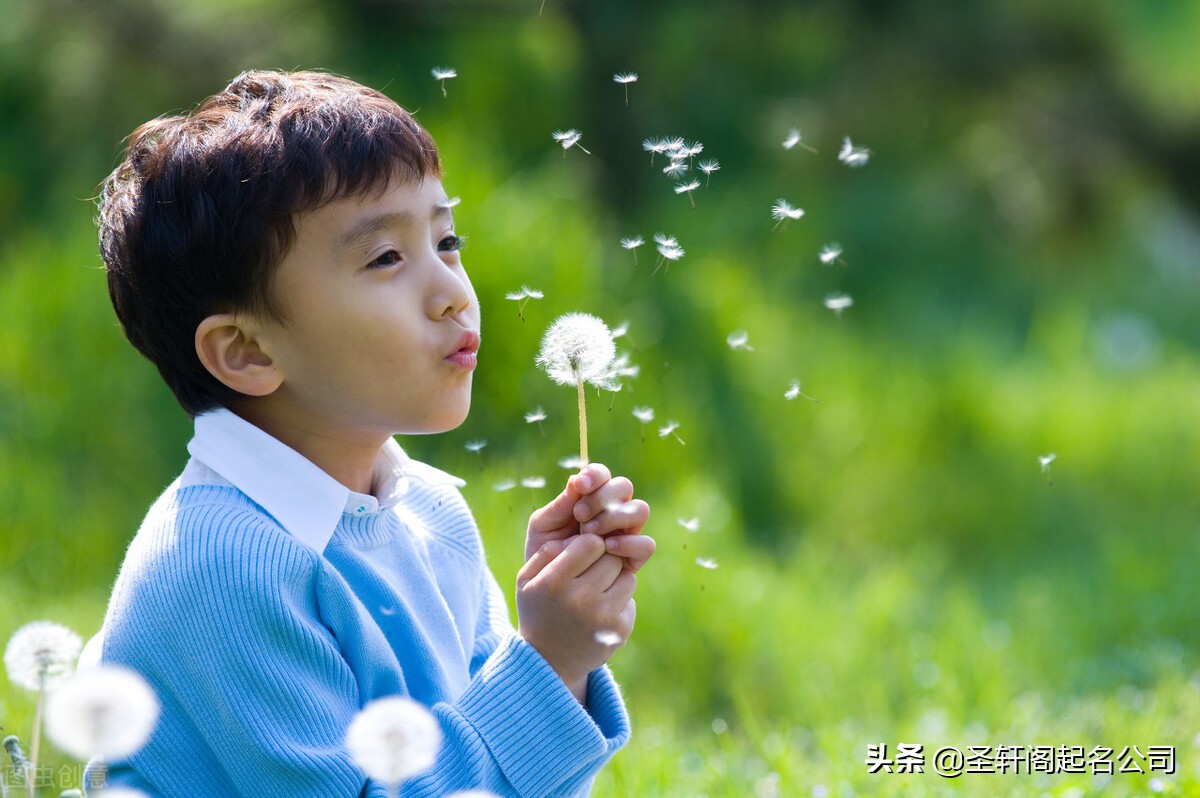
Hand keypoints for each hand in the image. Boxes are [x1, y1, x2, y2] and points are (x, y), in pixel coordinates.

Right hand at [515, 533, 636, 700]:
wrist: (548, 663)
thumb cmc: (538, 611)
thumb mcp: (527, 580)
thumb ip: (547, 551)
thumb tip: (577, 534)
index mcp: (555, 582)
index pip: (591, 543)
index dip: (588, 546)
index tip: (580, 556)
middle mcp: (581, 599)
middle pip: (612, 558)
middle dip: (603, 561)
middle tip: (589, 574)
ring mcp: (603, 617)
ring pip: (627, 577)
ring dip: (614, 580)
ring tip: (594, 593)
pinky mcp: (620, 630)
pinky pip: (630, 600)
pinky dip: (619, 603)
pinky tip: (599, 614)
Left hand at [525, 463, 653, 570]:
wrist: (550, 592)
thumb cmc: (545, 553)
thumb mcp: (544, 527)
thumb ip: (560, 505)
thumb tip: (576, 480)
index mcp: (591, 498)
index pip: (602, 474)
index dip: (595, 475)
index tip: (580, 485)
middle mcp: (613, 511)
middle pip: (624, 486)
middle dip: (602, 497)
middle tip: (580, 515)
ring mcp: (626, 533)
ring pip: (640, 510)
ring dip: (615, 516)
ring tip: (590, 531)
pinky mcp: (633, 558)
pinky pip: (646, 544)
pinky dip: (629, 543)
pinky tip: (607, 547)